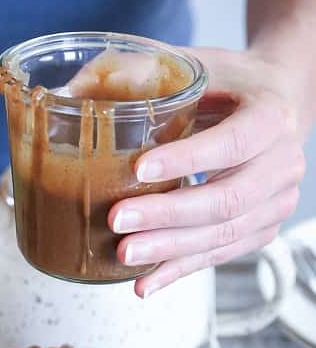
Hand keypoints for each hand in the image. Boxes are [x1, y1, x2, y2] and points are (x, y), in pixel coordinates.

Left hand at [108, 47, 307, 296]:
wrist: (275, 104)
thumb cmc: (226, 82)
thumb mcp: (192, 64)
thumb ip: (138, 70)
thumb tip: (65, 93)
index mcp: (270, 115)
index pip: (232, 142)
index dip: (187, 159)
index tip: (137, 170)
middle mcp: (283, 163)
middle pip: (226, 200)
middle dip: (168, 216)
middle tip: (117, 221)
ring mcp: (276, 202)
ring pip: (224, 235)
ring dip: (170, 250)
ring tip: (123, 253)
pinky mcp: (261, 230)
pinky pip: (219, 256)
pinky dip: (178, 271)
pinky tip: (143, 283)